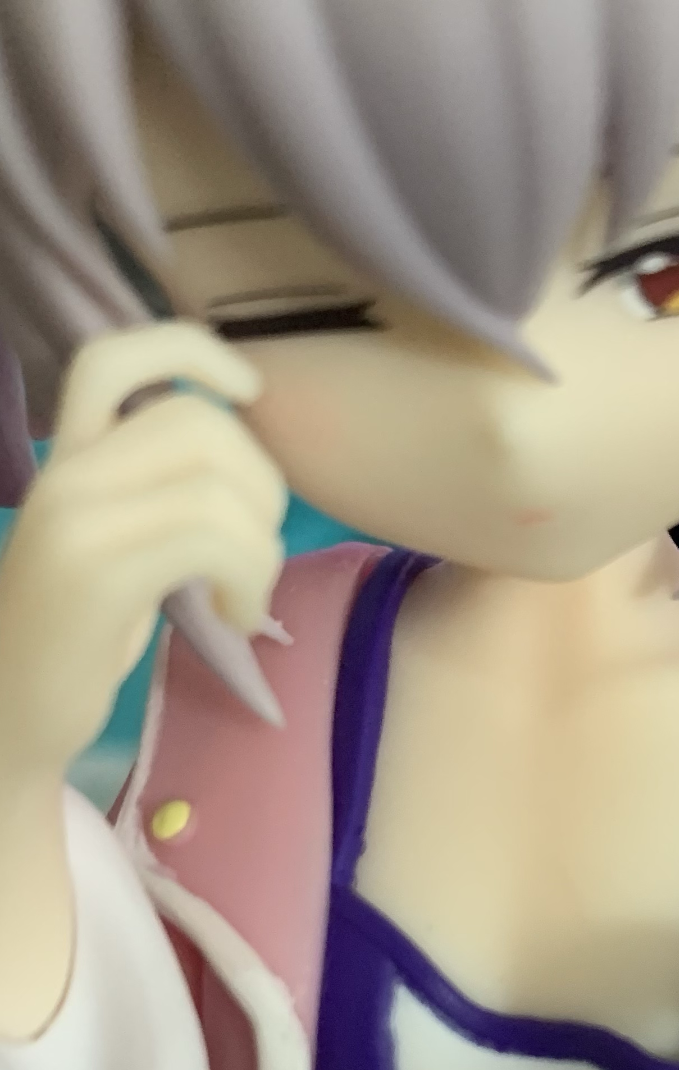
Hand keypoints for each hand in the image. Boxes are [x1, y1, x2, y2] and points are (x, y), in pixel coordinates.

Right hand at [0, 321, 282, 783]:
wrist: (14, 720)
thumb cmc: (76, 641)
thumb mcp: (114, 546)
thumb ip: (153, 490)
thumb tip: (243, 464)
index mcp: (65, 458)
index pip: (113, 358)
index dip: (191, 349)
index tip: (250, 389)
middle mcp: (62, 474)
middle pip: (198, 421)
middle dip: (261, 482)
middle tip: (256, 553)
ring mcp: (74, 519)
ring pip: (217, 485)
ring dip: (262, 546)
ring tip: (247, 597)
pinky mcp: (97, 573)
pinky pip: (213, 537)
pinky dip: (251, 577)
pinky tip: (238, 617)